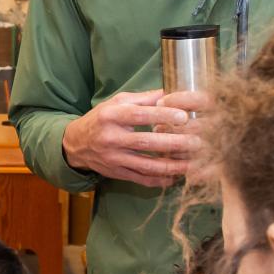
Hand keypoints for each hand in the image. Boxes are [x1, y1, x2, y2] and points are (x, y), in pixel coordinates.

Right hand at [60, 89, 197, 186]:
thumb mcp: (116, 102)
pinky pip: (141, 179)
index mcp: (112, 116)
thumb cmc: (101, 119)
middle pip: (146, 142)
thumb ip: (143, 98)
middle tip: (197, 142)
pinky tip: (176, 178)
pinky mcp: (116, 173)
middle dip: (174, 143)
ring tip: (193, 164)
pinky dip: (160, 180)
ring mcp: (114, 158)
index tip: (184, 117)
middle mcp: (112, 138)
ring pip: (146, 165)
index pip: (140, 116)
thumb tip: (170, 94)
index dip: (163, 116)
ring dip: (172, 166)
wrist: (76, 144)